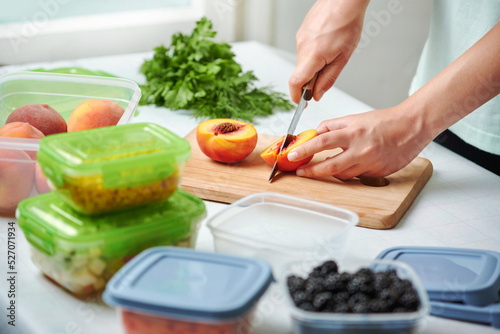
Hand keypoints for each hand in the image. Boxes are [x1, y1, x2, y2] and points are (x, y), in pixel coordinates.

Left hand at [287, 106, 433, 178]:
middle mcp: (360, 150)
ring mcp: (370, 164)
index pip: (322, 142)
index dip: (304, 150)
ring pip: (343, 175)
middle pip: (329, 166)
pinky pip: (357, 177)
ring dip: (331, 172)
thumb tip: (317, 133)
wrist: (412, 127)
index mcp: (353, 133)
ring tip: (324, 167)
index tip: (292, 155)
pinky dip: (350, 173)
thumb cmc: (385, 121)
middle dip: (311, 171)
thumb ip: (334, 126)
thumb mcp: (355, 118)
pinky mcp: (378, 173)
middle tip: (300, 171)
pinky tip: (349, 166)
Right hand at [289, 0, 368, 102]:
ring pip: (303, 62)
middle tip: (327, 73)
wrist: (344, 0)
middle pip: (300, 73)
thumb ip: (328, 78)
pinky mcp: (301, 32)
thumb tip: (317, 94)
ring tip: (331, 52)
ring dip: (314, 65)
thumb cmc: (347, 23)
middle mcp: (302, 46)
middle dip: (311, 80)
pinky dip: (313, 54)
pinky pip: (304, 50)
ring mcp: (300, 38)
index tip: (301, 102)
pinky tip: (327, 44)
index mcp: (312, 55)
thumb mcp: (343, 57)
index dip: (296, 96)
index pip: (296, 82)